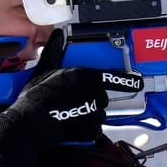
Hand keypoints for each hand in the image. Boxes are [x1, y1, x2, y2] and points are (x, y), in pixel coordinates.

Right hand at [0, 29, 143, 166]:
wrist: (29, 125)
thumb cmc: (35, 98)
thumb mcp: (43, 70)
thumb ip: (54, 51)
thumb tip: (57, 35)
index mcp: (83, 76)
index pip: (111, 77)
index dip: (126, 81)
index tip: (137, 82)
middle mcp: (92, 93)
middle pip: (102, 97)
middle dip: (92, 99)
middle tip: (74, 102)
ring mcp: (93, 113)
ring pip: (99, 114)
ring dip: (88, 115)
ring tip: (69, 114)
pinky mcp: (90, 130)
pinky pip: (94, 129)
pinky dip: (85, 129)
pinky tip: (70, 125)